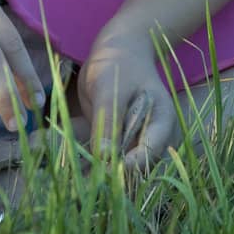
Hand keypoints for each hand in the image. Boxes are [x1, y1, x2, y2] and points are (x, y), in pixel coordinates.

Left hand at [78, 33, 179, 168]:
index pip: (149, 155)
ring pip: (118, 166)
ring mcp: (134, 140)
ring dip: (97, 171)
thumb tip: (105, 156)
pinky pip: (104, 156)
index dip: (128, 167)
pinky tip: (71, 166)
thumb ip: (108, 120)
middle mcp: (152, 137)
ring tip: (75, 179)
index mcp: (162, 123)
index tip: (104, 171)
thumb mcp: (110, 88)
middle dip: (111, 175)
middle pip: (135, 167)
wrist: (117, 50)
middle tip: (84, 182)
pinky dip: (88, 160)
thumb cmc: (119, 63)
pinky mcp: (117, 140)